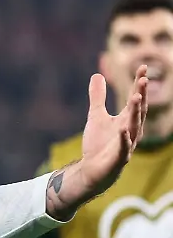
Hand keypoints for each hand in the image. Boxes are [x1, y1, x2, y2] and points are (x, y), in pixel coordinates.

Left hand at [46, 67, 147, 219]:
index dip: (139, 84)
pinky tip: (122, 130)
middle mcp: (131, 130)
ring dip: (136, 112)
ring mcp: (127, 144)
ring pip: (134, 126)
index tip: (142, 67)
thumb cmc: (98, 143)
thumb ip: (98, 97)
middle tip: (144, 79)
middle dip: (141, 95)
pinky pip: (123, 148)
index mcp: (127, 120)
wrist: (92, 170)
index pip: (135, 99)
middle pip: (138, 110)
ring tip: (137, 97)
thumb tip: (98, 75)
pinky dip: (123, 139)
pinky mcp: (118, 158)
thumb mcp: (96, 116)